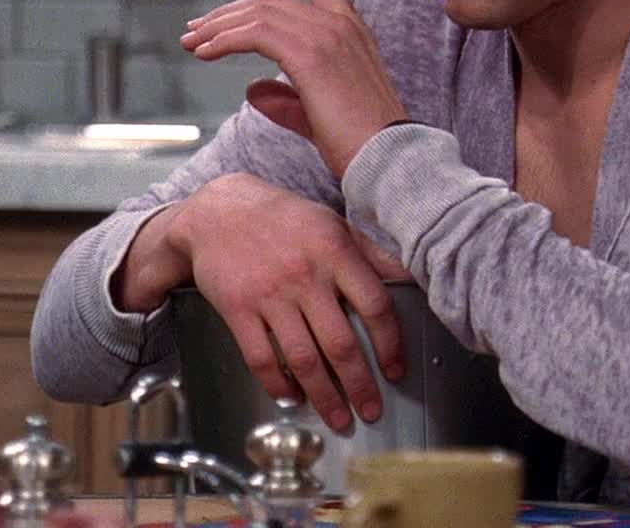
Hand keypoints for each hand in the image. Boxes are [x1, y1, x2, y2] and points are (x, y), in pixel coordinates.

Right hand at [166, 174, 407, 431]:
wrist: (218, 211)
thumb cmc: (283, 219)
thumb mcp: (332, 224)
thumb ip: (370, 253)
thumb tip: (411, 275)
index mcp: (335, 251)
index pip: (375, 305)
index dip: (390, 345)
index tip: (396, 372)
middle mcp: (305, 275)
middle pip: (340, 343)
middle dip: (360, 385)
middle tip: (371, 411)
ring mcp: (269, 294)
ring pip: (303, 358)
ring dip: (324, 396)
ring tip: (338, 418)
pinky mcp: (237, 309)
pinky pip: (261, 358)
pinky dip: (278, 384)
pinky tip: (292, 397)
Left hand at [181, 0, 407, 178]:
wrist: (388, 160)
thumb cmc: (360, 143)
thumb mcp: (316, 113)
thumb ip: (284, 98)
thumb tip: (252, 87)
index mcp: (352, 30)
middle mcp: (341, 23)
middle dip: (228, 13)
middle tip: (194, 31)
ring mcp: (328, 35)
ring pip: (259, 13)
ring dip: (218, 28)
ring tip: (191, 44)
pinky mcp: (311, 54)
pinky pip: (255, 34)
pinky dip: (223, 41)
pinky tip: (205, 54)